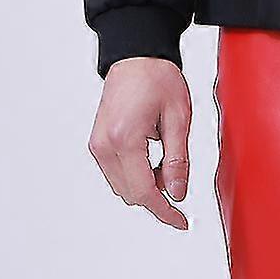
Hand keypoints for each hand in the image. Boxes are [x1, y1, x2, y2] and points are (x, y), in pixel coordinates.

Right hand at [88, 58, 192, 230]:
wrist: (136, 56)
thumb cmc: (158, 79)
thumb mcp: (179, 120)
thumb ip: (178, 161)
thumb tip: (177, 194)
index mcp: (125, 139)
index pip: (144, 192)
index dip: (165, 212)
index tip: (181, 222)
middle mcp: (105, 145)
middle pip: (132, 195)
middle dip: (158, 197)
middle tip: (178, 179)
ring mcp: (98, 145)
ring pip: (124, 188)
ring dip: (147, 187)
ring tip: (166, 163)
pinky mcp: (98, 144)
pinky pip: (118, 175)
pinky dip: (137, 177)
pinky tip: (153, 161)